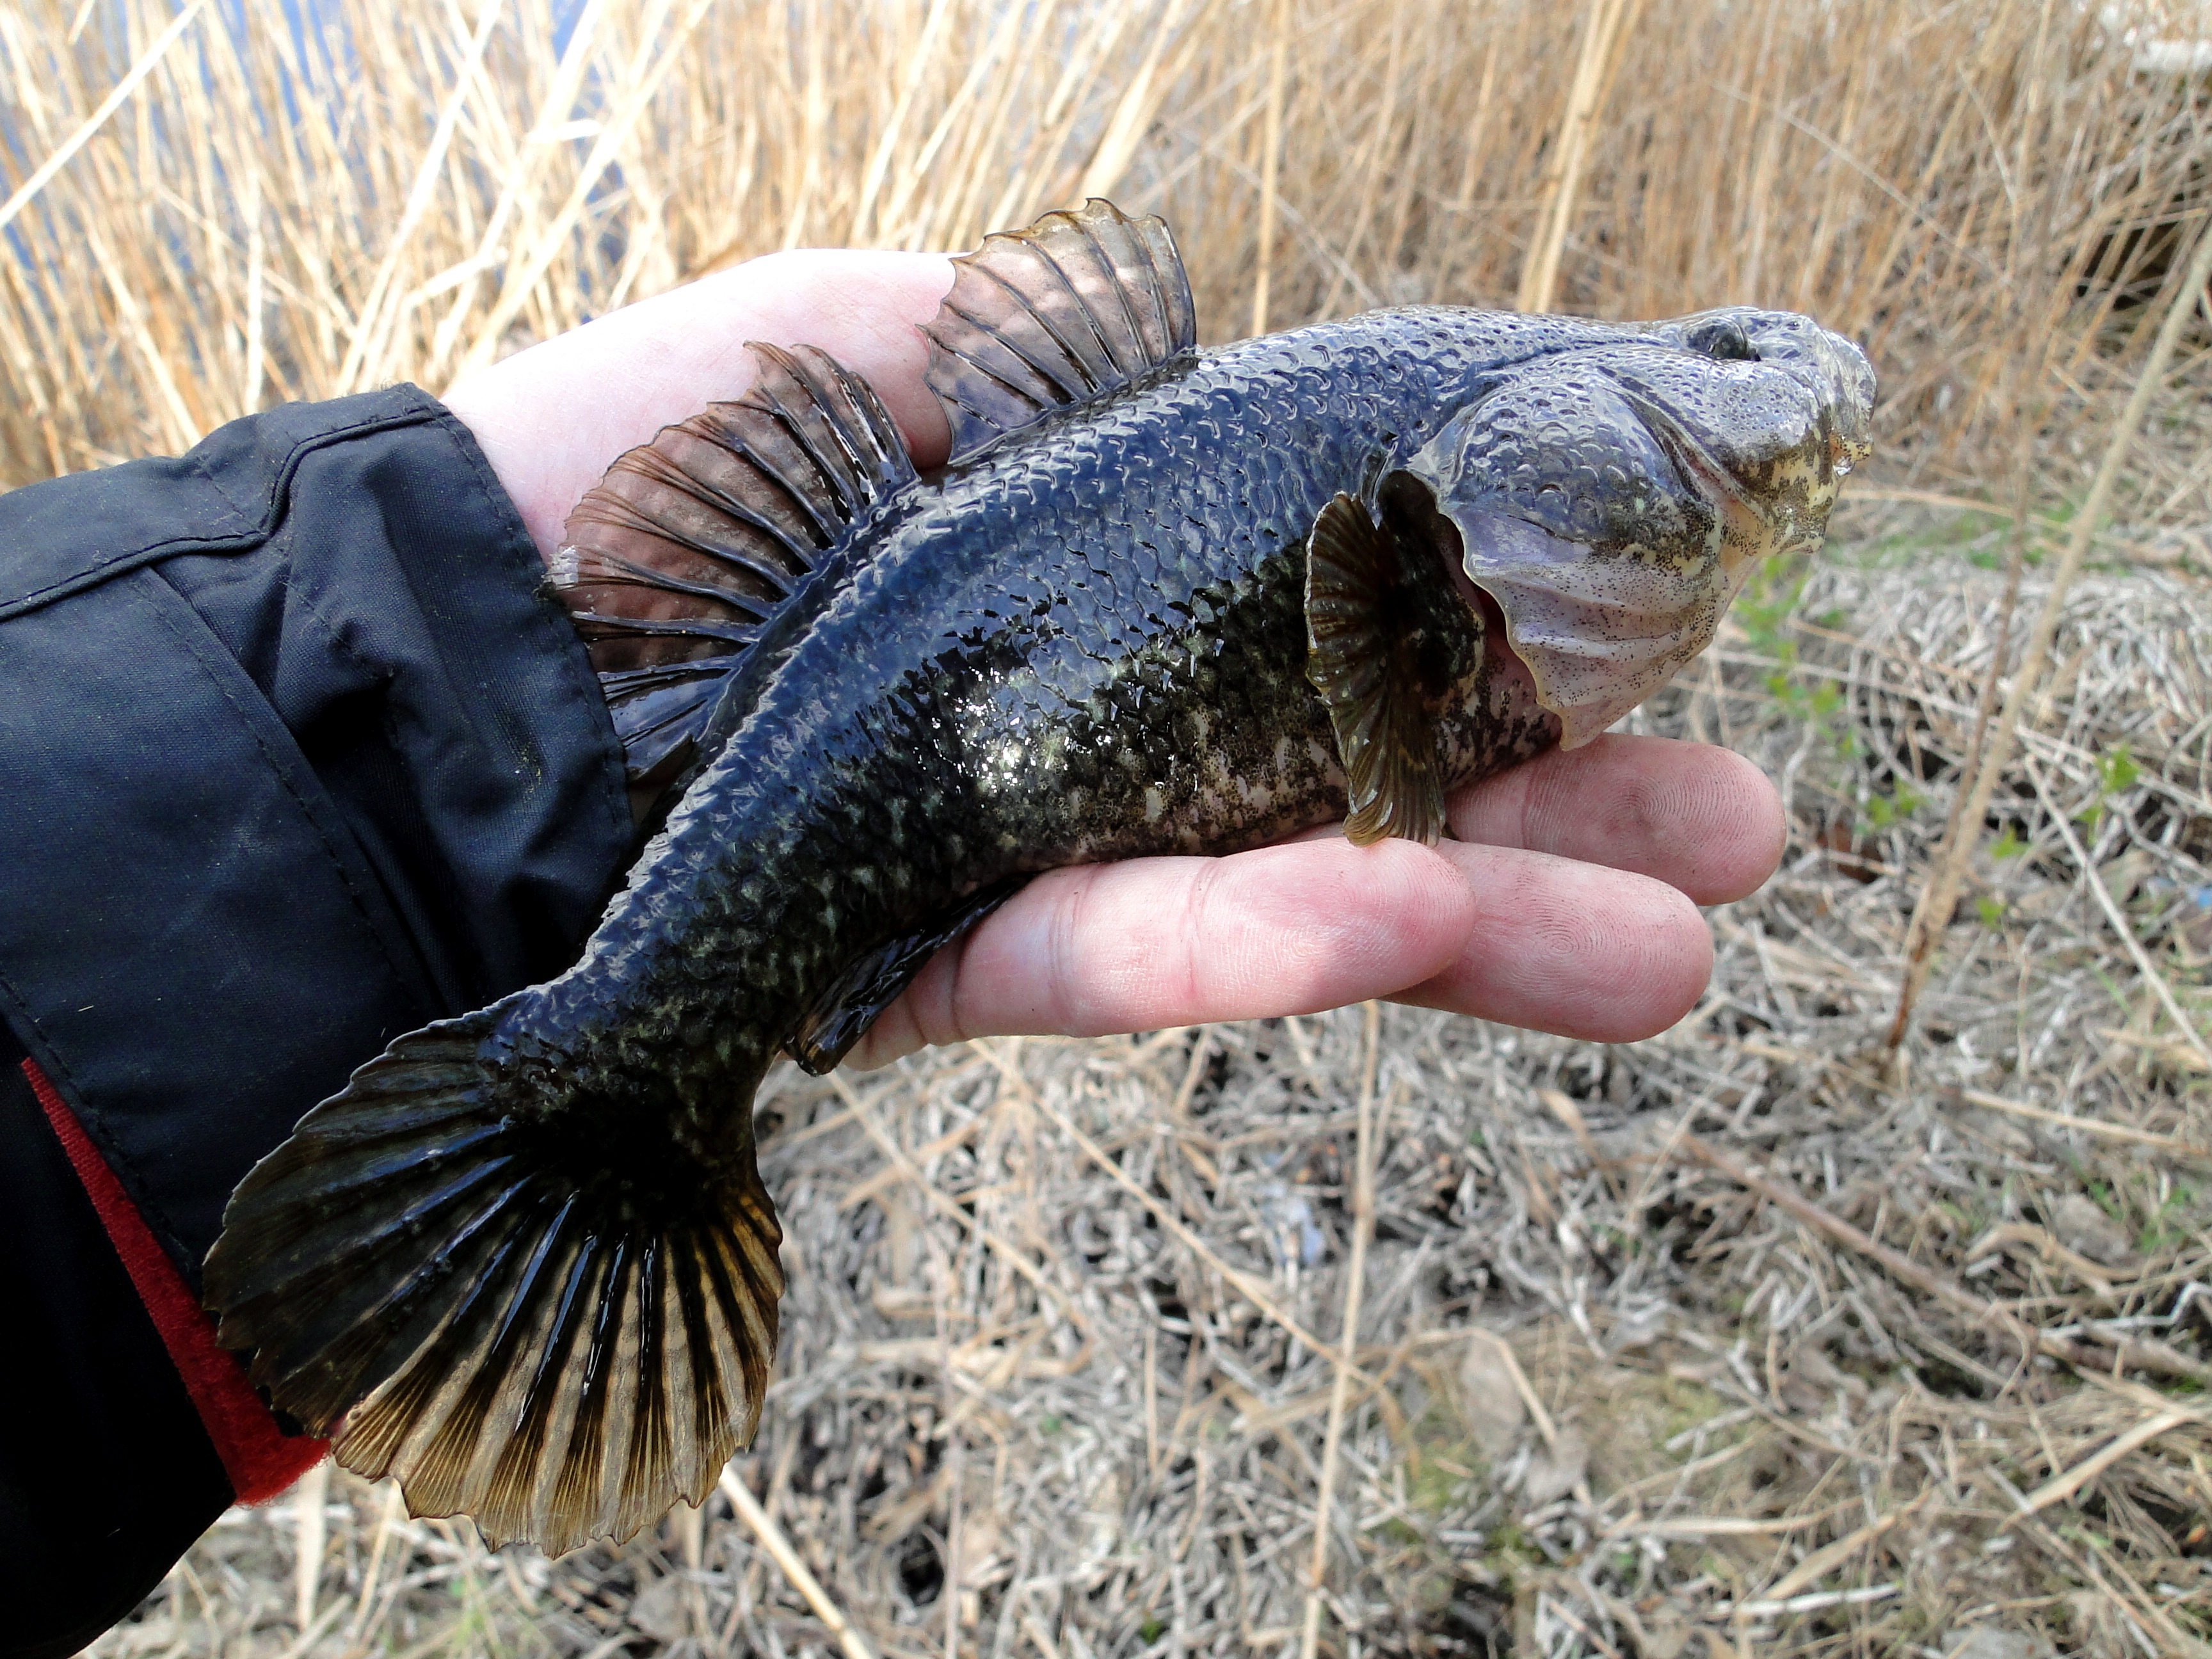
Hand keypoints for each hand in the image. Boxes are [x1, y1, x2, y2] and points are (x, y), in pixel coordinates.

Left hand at [443, 253, 1785, 1062]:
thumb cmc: (633, 472)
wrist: (424, 647)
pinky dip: (1238, 943)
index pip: (1344, 623)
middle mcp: (1091, 737)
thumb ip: (1047, 348)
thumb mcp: (865, 346)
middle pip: (1358, 788)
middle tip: (1743, 836)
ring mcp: (1024, 863)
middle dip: (1556, 814)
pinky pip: (1107, 955)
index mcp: (1099, 593)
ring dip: (1479, 921)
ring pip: (1281, 900)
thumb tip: (1210, 337)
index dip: (1505, 636)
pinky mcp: (931, 965)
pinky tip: (1397, 933)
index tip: (1665, 631)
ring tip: (1675, 951)